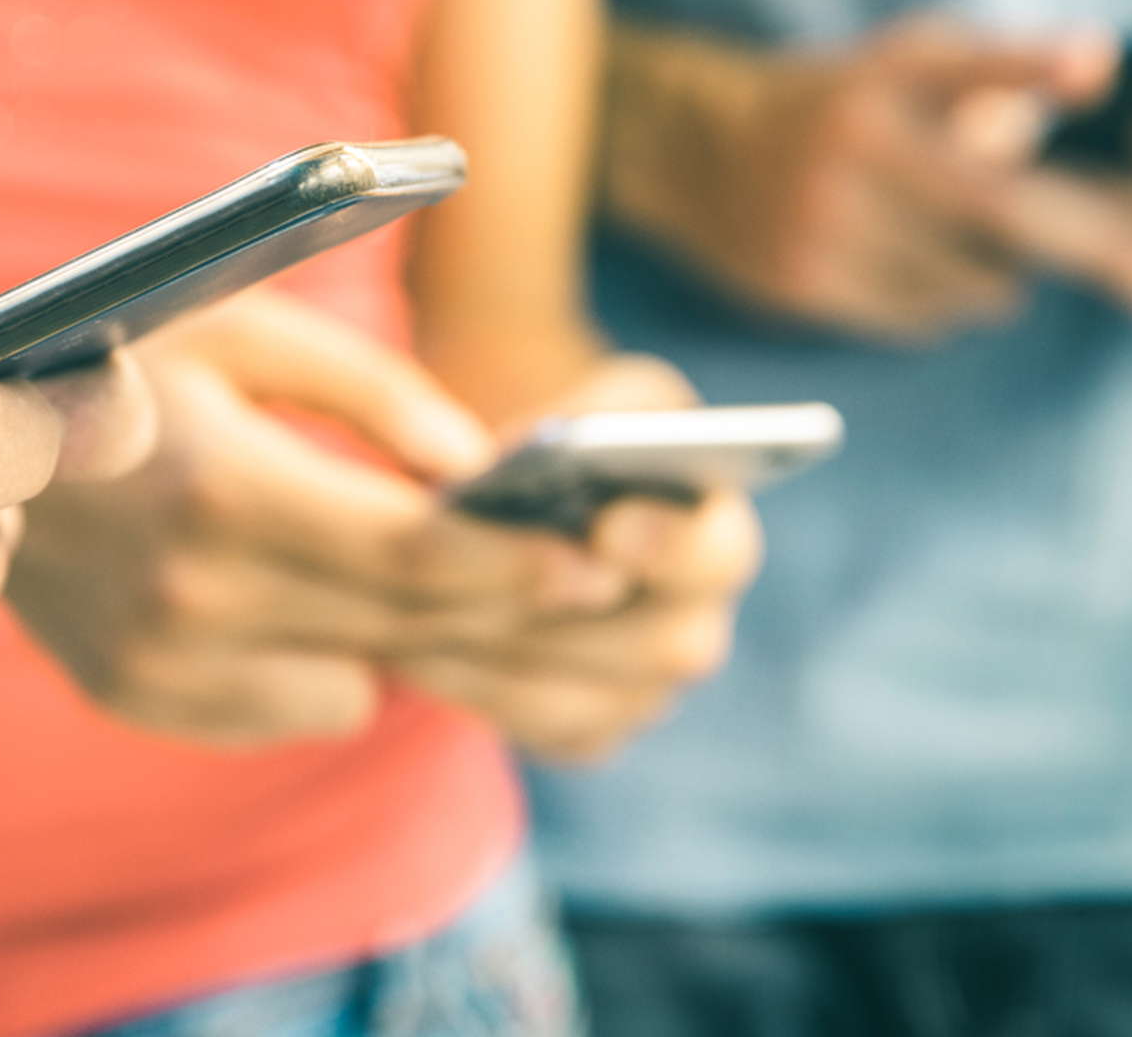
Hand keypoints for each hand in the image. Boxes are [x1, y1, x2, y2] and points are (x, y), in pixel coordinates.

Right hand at [7, 291, 659, 746]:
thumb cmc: (126, 353)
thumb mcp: (247, 326)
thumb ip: (371, 391)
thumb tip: (472, 468)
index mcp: (224, 488)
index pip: (408, 556)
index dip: (514, 566)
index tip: (593, 564)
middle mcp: (192, 595)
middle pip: (401, 628)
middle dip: (506, 609)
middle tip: (580, 582)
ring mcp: (163, 663)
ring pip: (360, 684)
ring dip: (418, 636)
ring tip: (420, 565)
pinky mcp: (144, 698)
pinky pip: (298, 706)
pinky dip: (335, 663)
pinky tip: (308, 594)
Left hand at [389, 355, 761, 762]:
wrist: (538, 498)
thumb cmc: (571, 435)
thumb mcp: (590, 400)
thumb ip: (584, 419)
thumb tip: (510, 466)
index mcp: (713, 533)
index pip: (718, 552)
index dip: (670, 545)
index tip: (610, 527)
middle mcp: (693, 623)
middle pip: (663, 647)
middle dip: (569, 614)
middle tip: (488, 586)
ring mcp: (645, 689)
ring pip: (586, 697)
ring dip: (500, 655)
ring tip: (419, 616)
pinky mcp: (589, 729)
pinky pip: (541, 730)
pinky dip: (478, 692)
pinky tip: (414, 650)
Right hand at [601, 16, 1131, 339]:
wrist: (693, 147)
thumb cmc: (841, 104)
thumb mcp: (905, 63)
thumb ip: (992, 82)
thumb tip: (1096, 102)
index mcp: (888, 79)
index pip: (970, 66)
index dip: (1032, 67)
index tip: (1097, 67)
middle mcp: (856, 148)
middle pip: (1001, 209)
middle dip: (1107, 250)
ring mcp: (825, 223)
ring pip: (970, 281)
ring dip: (1000, 271)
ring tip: (957, 234)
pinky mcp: (802, 282)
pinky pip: (921, 316)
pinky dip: (943, 299)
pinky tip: (909, 260)